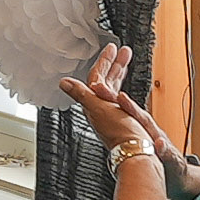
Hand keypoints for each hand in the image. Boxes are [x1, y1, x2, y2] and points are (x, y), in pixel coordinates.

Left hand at [55, 42, 160, 156]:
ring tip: (127, 57)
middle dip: (114, 63)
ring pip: (114, 85)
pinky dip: (124, 84)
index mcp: (94, 102)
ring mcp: (112, 112)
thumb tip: (63, 82)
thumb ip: (81, 94)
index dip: (104, 60)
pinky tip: (126, 82)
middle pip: (106, 79)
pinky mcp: (123, 118)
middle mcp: (101, 106)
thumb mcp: (98, 108)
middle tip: (122, 50)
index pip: (97, 75)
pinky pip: (120, 95)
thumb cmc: (120, 133)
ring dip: (120, 70)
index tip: (111, 48)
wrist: (136, 151)